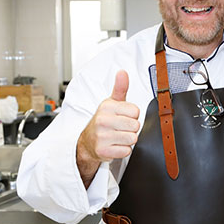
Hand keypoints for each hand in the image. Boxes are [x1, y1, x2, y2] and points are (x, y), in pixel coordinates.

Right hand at [76, 70, 139, 186]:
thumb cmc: (104, 121)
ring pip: (132, 138)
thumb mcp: (111, 103)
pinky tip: (114, 145)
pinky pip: (126, 151)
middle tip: (120, 128)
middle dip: (131, 128)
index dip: (132, 115)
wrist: (88, 141)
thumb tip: (122, 72)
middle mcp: (103, 120)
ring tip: (117, 136)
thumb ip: (120, 88)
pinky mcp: (103, 151)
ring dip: (128, 140)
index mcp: (107, 107)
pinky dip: (123, 150)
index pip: (136, 111)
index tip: (123, 116)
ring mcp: (102, 136)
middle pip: (136, 125)